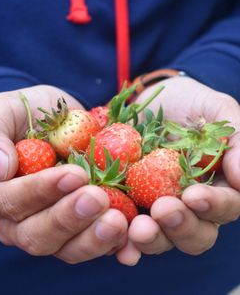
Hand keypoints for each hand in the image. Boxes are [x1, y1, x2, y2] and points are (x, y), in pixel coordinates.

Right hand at [0, 85, 127, 263]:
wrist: (64, 121)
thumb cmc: (29, 116)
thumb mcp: (6, 113)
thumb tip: (0, 167)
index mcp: (2, 194)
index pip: (13, 202)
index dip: (41, 191)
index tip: (73, 174)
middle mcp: (25, 220)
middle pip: (39, 235)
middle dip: (69, 218)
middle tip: (97, 197)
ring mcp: (57, 228)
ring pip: (69, 248)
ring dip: (94, 238)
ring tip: (118, 221)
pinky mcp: (85, 228)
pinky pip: (98, 246)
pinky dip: (116, 246)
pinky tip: (132, 241)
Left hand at [116, 76, 239, 264]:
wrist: (149, 101)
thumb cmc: (189, 104)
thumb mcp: (217, 111)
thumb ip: (237, 140)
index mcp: (217, 186)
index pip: (225, 206)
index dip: (214, 206)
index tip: (195, 196)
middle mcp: (189, 205)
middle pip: (195, 234)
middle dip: (181, 227)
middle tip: (163, 210)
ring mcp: (158, 206)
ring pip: (162, 238)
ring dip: (151, 239)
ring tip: (138, 229)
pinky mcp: (130, 204)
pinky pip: (128, 230)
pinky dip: (124, 242)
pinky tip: (120, 248)